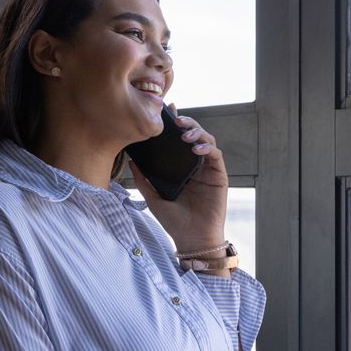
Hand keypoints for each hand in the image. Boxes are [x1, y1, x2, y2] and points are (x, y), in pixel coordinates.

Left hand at [128, 103, 228, 253]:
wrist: (191, 239)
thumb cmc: (174, 222)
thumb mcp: (153, 198)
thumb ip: (143, 179)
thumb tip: (131, 161)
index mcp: (180, 168)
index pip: (178, 141)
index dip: (174, 125)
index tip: (166, 111)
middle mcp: (195, 166)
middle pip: (194, 135)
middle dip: (186, 123)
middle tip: (175, 119)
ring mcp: (208, 170)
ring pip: (207, 141)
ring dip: (197, 132)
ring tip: (184, 133)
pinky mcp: (219, 176)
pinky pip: (215, 155)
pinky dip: (207, 147)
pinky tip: (195, 148)